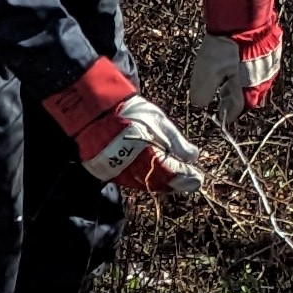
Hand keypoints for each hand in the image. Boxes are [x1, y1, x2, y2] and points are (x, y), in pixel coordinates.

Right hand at [44, 59, 206, 201]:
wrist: (95, 108)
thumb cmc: (129, 111)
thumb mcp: (159, 121)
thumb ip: (176, 142)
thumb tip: (192, 157)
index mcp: (144, 152)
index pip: (170, 173)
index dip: (186, 178)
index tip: (197, 178)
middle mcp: (129, 166)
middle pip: (158, 182)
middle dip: (175, 182)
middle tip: (188, 179)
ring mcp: (115, 171)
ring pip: (143, 184)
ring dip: (159, 182)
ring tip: (171, 177)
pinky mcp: (104, 171)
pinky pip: (128, 181)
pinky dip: (142, 179)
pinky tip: (151, 173)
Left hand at [187, 0, 284, 115]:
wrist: (245, 16)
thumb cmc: (227, 45)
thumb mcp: (207, 71)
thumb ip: (203, 92)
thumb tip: (199, 104)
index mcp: (249, 90)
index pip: (236, 109)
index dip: (226, 112)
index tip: (219, 114)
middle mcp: (263, 80)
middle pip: (247, 95)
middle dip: (233, 97)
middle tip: (222, 96)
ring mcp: (269, 64)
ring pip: (254, 80)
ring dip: (240, 82)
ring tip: (228, 79)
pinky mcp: (272, 50)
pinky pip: (259, 65)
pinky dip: (247, 67)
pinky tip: (238, 60)